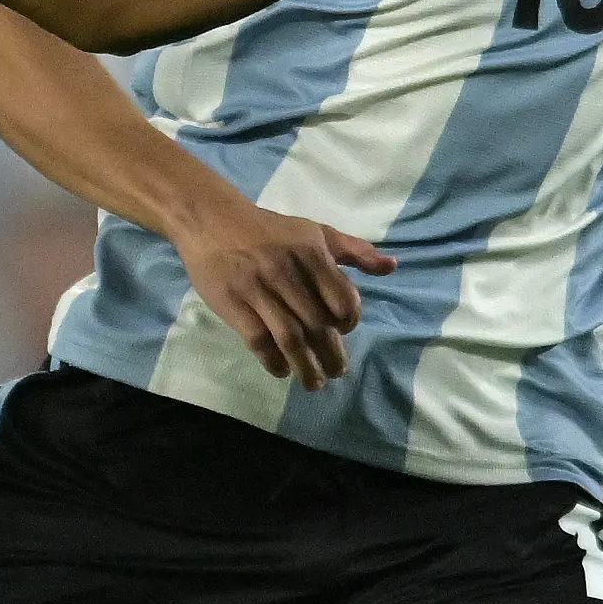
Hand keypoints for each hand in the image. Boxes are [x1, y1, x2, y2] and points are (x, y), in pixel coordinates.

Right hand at [174, 197, 394, 387]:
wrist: (211, 220)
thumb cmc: (269, 230)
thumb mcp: (314, 232)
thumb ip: (354, 251)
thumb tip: (391, 267)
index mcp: (311, 252)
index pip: (342, 300)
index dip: (348, 322)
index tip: (343, 332)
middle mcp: (287, 271)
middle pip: (318, 325)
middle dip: (331, 355)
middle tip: (336, 371)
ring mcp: (258, 289)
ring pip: (290, 338)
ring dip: (305, 367)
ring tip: (315, 383)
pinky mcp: (233, 304)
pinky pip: (259, 341)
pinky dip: (273, 361)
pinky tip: (282, 370)